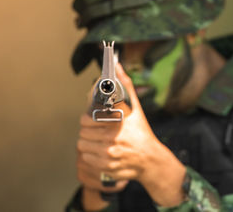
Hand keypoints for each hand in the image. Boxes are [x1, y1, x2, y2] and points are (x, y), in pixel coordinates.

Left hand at [77, 63, 186, 207]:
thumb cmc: (141, 132)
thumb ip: (125, 86)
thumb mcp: (136, 108)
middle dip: (88, 130)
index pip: (87, 119)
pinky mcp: (106, 166)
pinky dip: (90, 154)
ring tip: (97, 140)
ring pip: (82, 145)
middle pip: (83, 132)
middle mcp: (113, 138)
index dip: (87, 118)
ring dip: (87, 142)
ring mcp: (110, 154)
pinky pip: (86, 158)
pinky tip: (100, 150)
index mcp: (118, 121)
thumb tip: (116, 65)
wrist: (150, 159)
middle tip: (96, 129)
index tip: (92, 118)